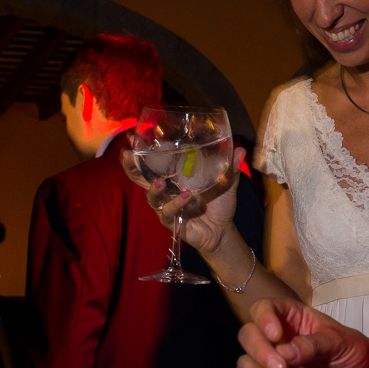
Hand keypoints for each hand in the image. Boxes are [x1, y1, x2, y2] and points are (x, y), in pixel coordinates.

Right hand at [120, 145, 243, 254]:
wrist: (223, 230)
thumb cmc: (219, 204)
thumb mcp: (226, 183)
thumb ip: (231, 168)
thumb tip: (240, 149)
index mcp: (174, 178)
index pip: (153, 163)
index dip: (140, 152)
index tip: (131, 137)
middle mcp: (166, 191)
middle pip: (140, 178)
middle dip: (132, 166)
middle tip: (128, 154)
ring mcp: (166, 206)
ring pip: (151, 197)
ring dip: (153, 188)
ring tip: (159, 180)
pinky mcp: (172, 222)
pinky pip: (168, 213)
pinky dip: (176, 204)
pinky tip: (185, 196)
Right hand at [237, 298, 368, 367]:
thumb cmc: (352, 352)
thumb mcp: (339, 343)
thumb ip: (313, 345)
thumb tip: (285, 352)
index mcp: (294, 318)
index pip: (265, 307)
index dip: (263, 318)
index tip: (275, 336)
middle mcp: (278, 337)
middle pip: (249, 335)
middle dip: (259, 351)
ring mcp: (273, 361)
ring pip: (245, 362)